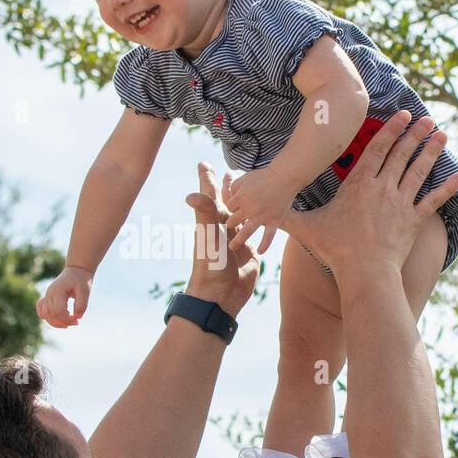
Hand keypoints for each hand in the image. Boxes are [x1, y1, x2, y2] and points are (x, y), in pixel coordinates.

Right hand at [37, 265, 93, 327]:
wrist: (77, 270)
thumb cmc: (81, 280)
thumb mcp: (85, 290)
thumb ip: (82, 304)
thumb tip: (77, 317)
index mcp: (58, 291)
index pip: (58, 311)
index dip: (67, 319)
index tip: (77, 321)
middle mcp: (50, 293)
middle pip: (51, 314)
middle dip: (63, 322)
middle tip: (76, 322)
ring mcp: (47, 295)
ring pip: (45, 314)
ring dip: (56, 323)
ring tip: (68, 324)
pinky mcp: (47, 298)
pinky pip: (41, 310)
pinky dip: (48, 317)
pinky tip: (58, 320)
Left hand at [183, 162, 260, 317]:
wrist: (220, 294)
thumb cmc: (211, 263)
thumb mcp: (209, 234)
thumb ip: (205, 212)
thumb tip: (190, 194)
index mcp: (212, 220)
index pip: (209, 194)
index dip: (207, 177)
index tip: (203, 163)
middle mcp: (223, 227)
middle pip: (226, 202)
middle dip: (227, 187)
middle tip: (231, 171)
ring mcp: (236, 239)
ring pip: (242, 216)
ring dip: (244, 204)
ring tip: (251, 193)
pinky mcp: (249, 252)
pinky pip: (256, 236)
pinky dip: (261, 229)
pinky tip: (267, 224)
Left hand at [222, 166, 294, 254]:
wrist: (285, 176)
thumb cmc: (263, 177)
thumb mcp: (244, 179)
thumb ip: (233, 188)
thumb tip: (228, 198)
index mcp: (240, 196)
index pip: (229, 207)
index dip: (231, 207)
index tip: (233, 208)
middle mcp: (249, 207)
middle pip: (234, 220)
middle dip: (230, 223)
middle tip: (228, 228)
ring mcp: (262, 216)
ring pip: (246, 231)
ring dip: (238, 240)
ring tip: (232, 247)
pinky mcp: (274, 221)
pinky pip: (269, 236)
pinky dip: (264, 244)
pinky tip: (260, 251)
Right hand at [282, 111, 457, 277]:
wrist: (365, 273)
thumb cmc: (336, 250)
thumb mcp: (307, 229)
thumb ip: (286, 216)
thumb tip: (261, 209)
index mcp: (359, 186)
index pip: (377, 150)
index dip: (390, 131)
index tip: (402, 115)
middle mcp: (383, 189)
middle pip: (402, 155)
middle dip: (415, 134)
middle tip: (427, 118)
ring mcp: (401, 204)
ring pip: (419, 171)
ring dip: (431, 151)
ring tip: (441, 135)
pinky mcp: (414, 221)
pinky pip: (433, 201)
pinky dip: (447, 187)